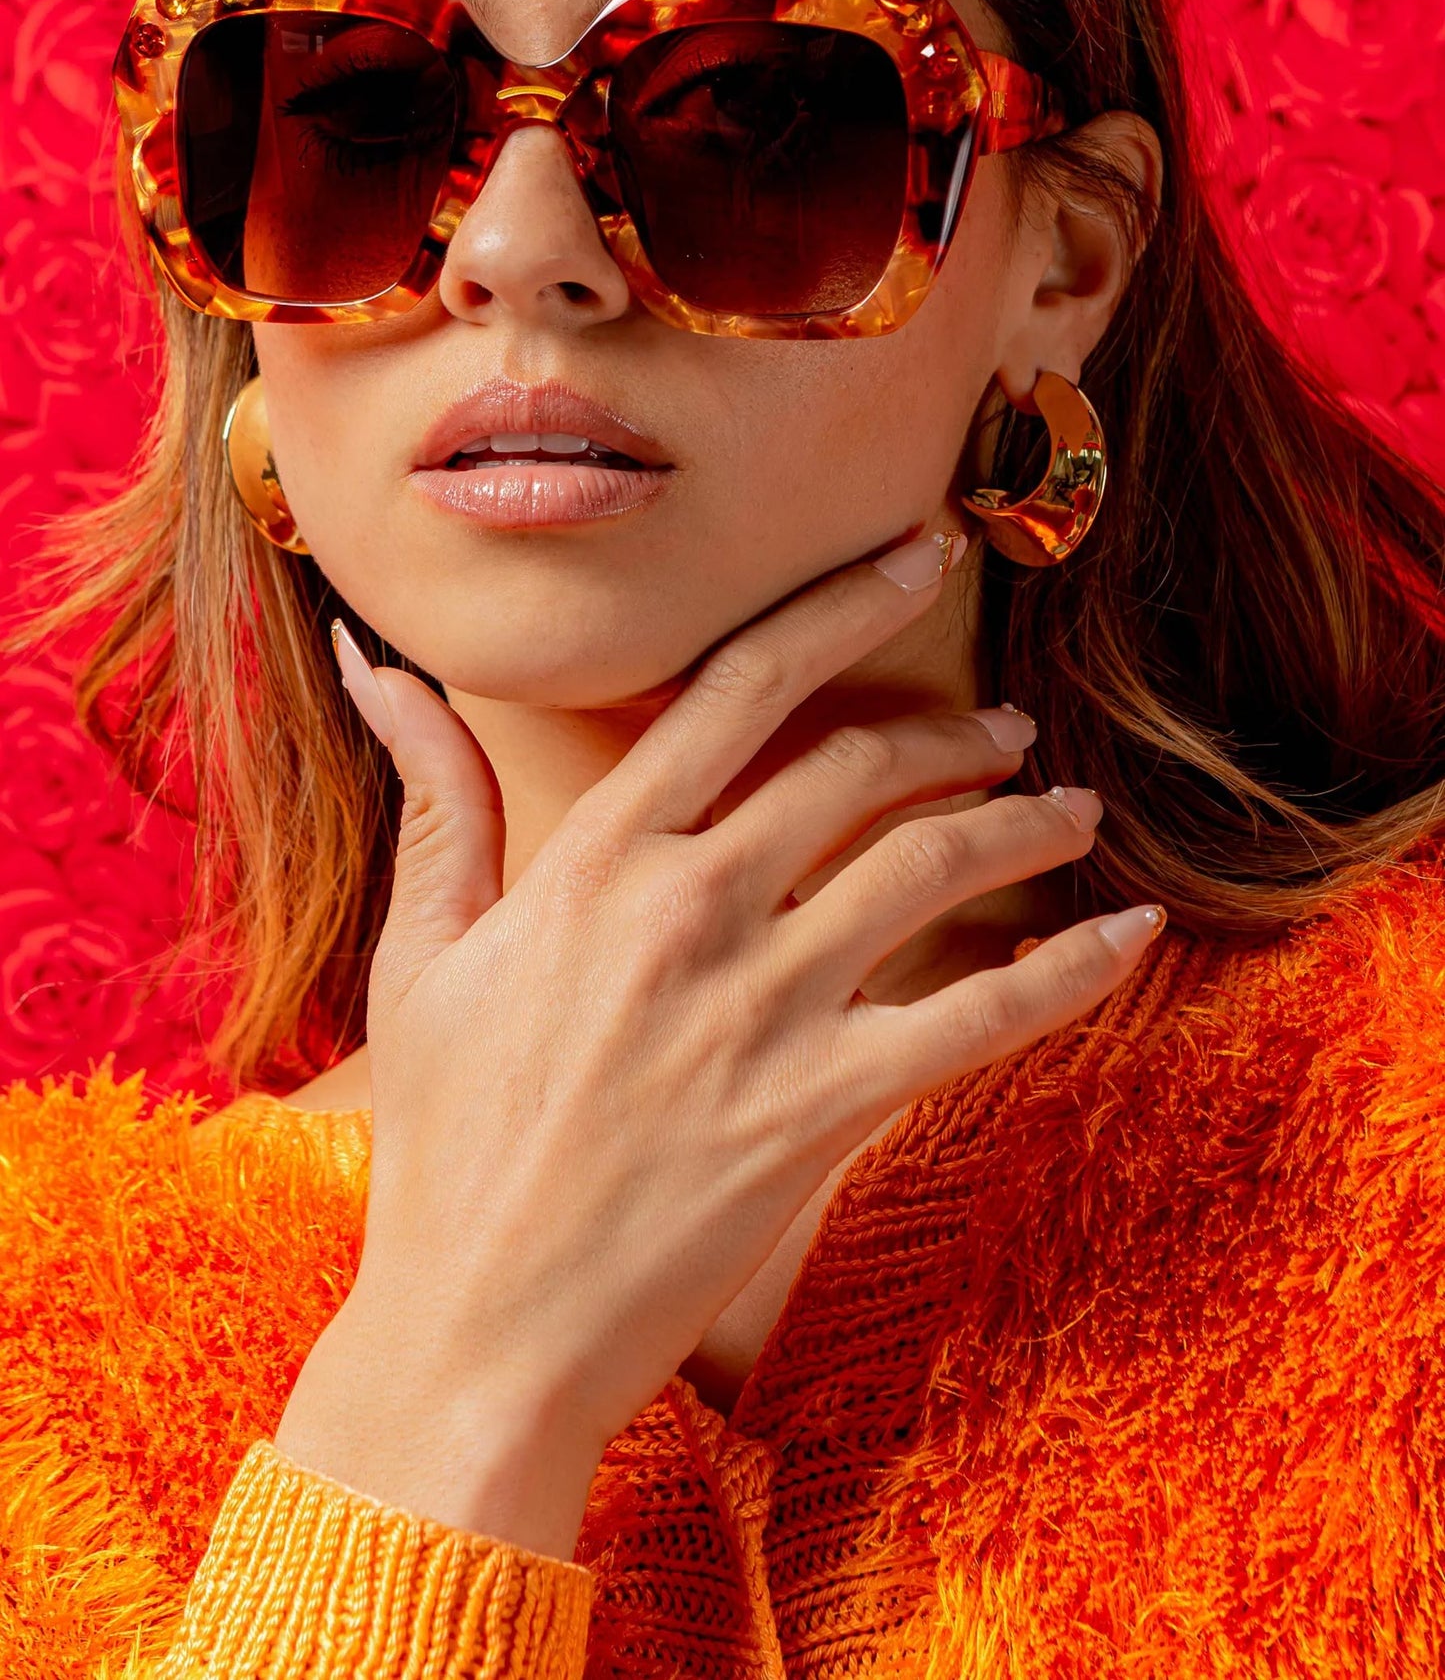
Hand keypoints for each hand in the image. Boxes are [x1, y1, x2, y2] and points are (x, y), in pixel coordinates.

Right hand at [275, 531, 1162, 1555]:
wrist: (483, 1332)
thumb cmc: (449, 1143)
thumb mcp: (424, 955)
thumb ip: (436, 799)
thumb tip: (380, 666)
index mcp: (600, 859)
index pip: (743, 686)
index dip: (844, 604)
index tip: (919, 554)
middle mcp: (694, 910)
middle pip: (860, 767)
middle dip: (956, 733)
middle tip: (1010, 733)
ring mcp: (767, 1011)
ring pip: (933, 868)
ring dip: (1023, 826)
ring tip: (1070, 814)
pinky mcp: (827, 1108)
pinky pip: (983, 1017)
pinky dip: (1070, 968)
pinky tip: (1128, 933)